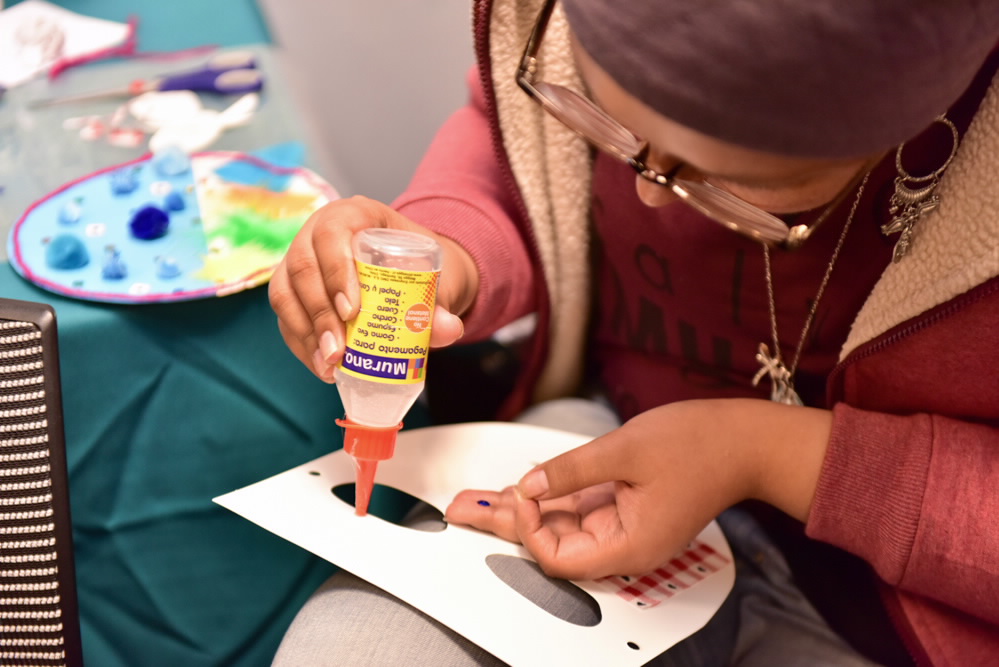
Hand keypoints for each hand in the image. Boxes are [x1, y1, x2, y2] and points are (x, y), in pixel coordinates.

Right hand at [268, 196, 478, 380]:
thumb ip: (442, 303)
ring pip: (286, 293)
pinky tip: (323, 366)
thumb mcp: (438, 279)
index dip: (336, 270)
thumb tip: (447, 329)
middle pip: (303, 266)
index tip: (353, 311)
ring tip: (330, 366)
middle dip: (319, 314)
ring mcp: (300, 260)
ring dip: (306, 334)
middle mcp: (318, 232)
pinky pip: (286, 316)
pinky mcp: (293, 290)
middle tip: (339, 350)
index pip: (333, 232)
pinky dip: (302, 344)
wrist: (414, 274)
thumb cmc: (422, 268)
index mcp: (355, 214)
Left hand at [446, 399, 831, 579]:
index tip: (518, 495)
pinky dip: (549, 496)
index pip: (560, 557)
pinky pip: (578, 508)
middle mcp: (625, 544)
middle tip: (464, 509)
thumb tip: (528, 486)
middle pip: (553, 543)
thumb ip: (570, 471)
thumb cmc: (700, 445)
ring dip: (523, 509)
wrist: (745, 438)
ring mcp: (625, 526)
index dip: (531, 529)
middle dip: (508, 523)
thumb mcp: (624, 450)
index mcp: (630, 545)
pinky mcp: (625, 507)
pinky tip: (519, 488)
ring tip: (476, 500)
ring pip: (561, 524)